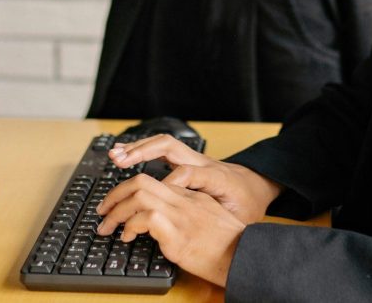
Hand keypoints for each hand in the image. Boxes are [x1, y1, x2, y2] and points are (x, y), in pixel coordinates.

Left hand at [95, 174, 244, 286]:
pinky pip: (146, 217)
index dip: (128, 191)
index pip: (152, 182)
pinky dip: (130, 225)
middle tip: (102, 211)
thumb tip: (161, 226)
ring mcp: (180, 214)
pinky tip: (127, 237)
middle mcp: (183, 200)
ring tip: (107, 226)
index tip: (116, 204)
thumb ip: (187, 217)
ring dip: (116, 209)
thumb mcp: (207, 223)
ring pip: (139, 194)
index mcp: (190, 196)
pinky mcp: (178, 231)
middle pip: (141, 181)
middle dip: (115, 194)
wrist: (243, 256)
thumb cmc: (228, 247)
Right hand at [107, 134, 282, 224]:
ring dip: (138, 148)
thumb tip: (203, 226)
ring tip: (115, 154)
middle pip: (171, 147)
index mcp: (216, 177)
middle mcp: (202, 162)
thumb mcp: (240, 216)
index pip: (190, 172)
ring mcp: (194, 158)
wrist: (257, 184)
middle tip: (120, 160)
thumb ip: (221, 218)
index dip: (172, 182)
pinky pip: (163, 149)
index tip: (156, 196)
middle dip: (144, 152)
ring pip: (164, 144)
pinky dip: (142, 150)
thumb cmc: (248, 203)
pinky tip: (124, 154)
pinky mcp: (188, 160)